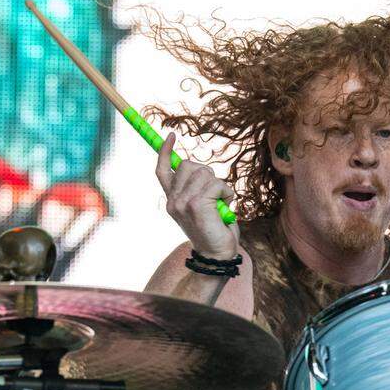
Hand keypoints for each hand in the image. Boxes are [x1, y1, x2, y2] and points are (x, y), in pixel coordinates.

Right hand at [155, 132, 238, 259]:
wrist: (217, 254)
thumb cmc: (214, 229)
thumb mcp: (200, 205)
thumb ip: (195, 189)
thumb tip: (199, 169)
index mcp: (172, 199)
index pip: (162, 170)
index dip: (165, 151)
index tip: (171, 135)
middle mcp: (173, 200)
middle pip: (189, 165)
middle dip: (207, 174)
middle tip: (215, 194)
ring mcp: (182, 202)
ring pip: (205, 173)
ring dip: (220, 185)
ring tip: (221, 203)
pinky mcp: (196, 204)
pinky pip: (217, 184)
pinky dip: (227, 192)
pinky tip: (226, 206)